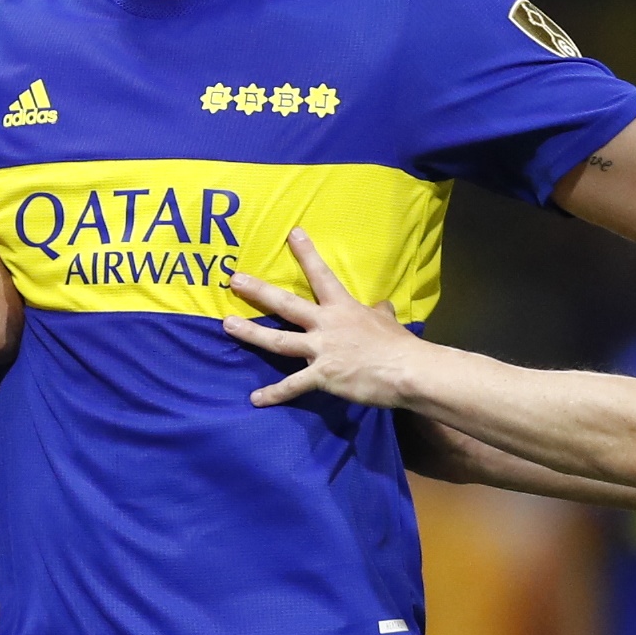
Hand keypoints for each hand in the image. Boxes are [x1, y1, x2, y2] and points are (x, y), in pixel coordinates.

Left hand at [223, 228, 421, 406]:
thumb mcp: (388, 321)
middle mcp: (326, 325)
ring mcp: (322, 350)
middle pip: (285, 305)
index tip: (292, 234)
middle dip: (258, 291)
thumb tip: (382, 306)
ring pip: (278, 341)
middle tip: (235, 280)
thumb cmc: (399, 345)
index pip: (321, 275)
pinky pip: (293, 385)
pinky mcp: (322, 376)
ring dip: (251, 333)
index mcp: (342, 308)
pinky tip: (256, 399)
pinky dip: (274, 394)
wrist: (407, 371)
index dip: (307, 253)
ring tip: (228, 325)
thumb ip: (379, 312)